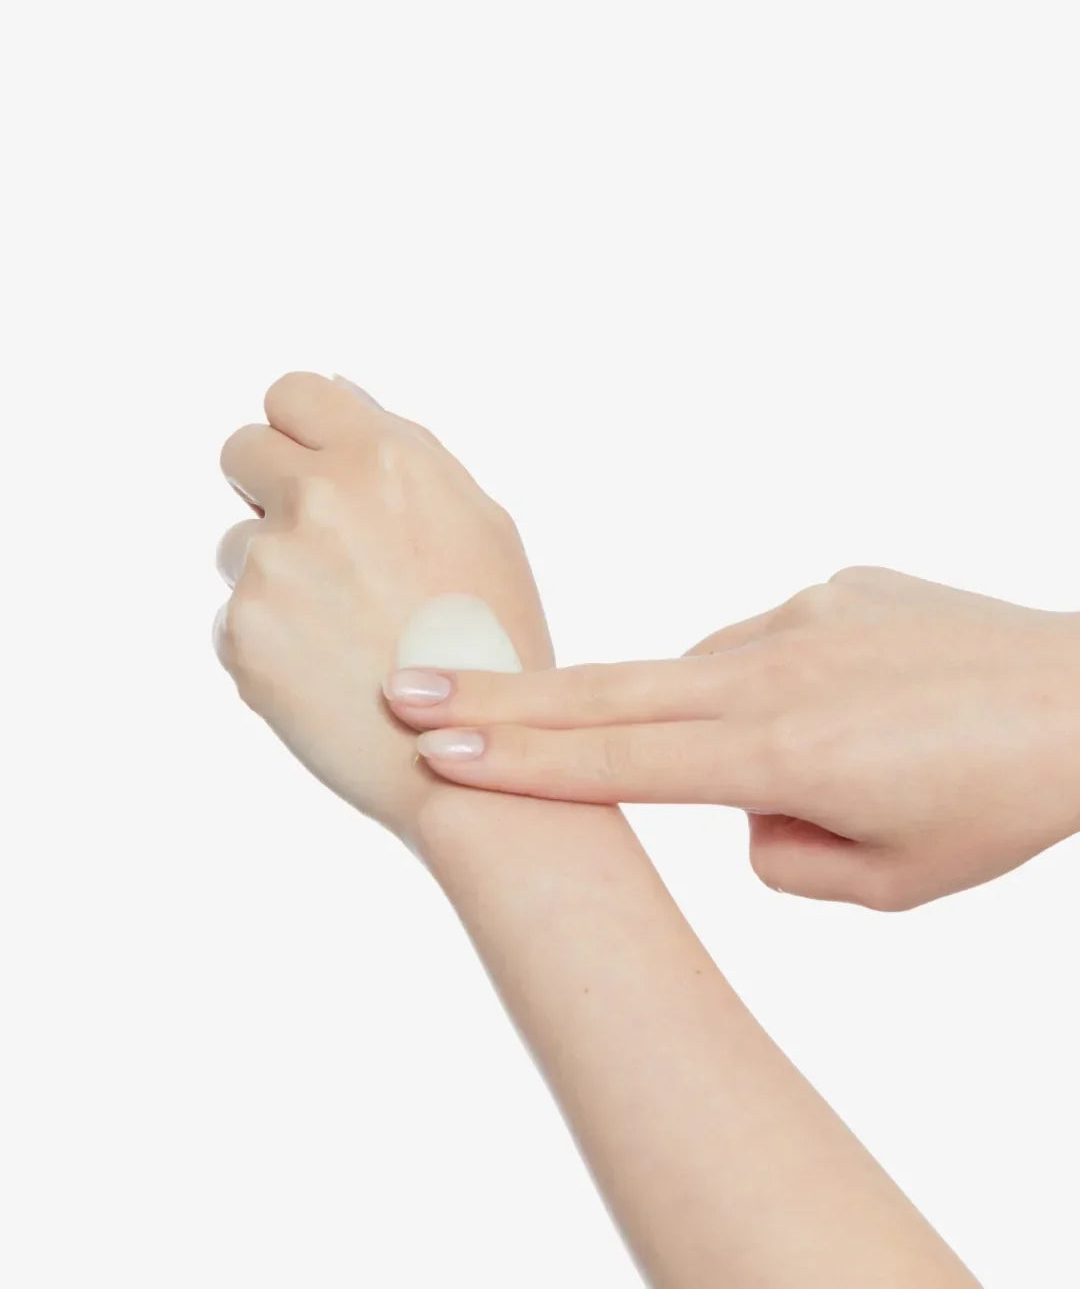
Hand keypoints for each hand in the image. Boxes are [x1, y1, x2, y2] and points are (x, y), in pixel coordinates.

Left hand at [213, 371, 553, 842]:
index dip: (299, 430)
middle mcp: (321, 499)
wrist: (476, 758)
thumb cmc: (493, 640)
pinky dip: (269, 641)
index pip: (291, 393)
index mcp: (385, 459)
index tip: (311, 465)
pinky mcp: (243, 635)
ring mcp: (274, 568)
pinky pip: (234, 617)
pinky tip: (327, 672)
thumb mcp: (482, 525)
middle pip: (241, 450)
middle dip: (268, 488)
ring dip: (272, 573)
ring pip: (236, 543)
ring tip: (342, 629)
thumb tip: (341, 393)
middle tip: (319, 547)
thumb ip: (406, 451)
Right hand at [383, 566, 1079, 907]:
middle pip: (607, 691)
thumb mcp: (889, 881)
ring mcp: (800, 618)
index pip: (618, 761)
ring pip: (695, 675)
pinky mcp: (830, 588)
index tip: (435, 743)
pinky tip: (842, 710)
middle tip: (404, 682)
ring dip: (682, 716)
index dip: (518, 759)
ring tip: (803, 758)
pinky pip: (761, 646)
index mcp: (782, 755)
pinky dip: (764, 687)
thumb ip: (779, 852)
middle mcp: (773, 673)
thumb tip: (737, 802)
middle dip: (498, 695)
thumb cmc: (1002, 802)